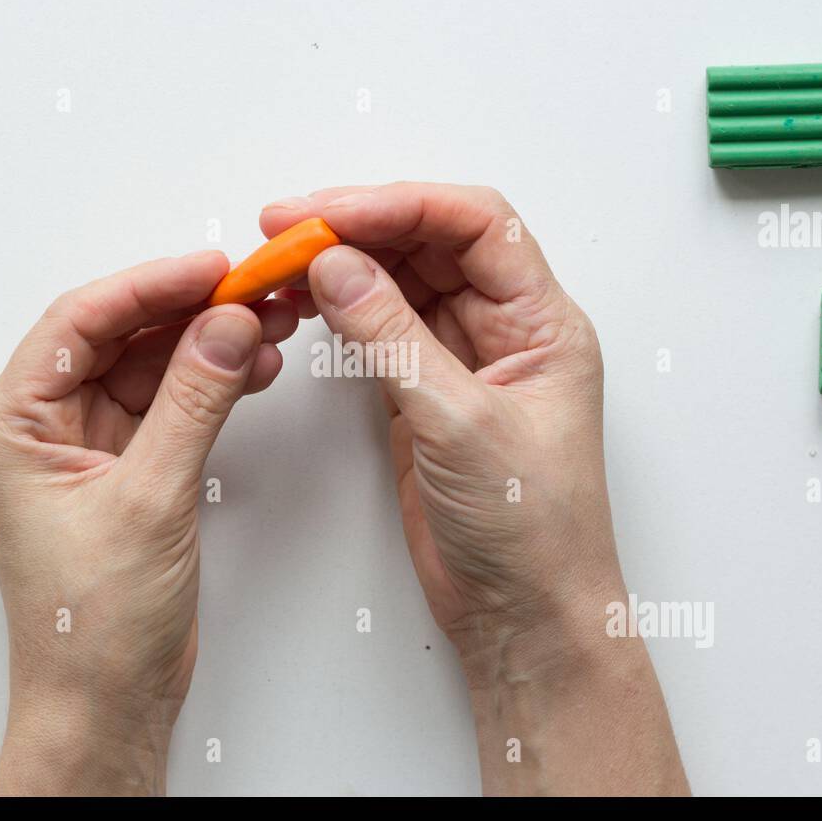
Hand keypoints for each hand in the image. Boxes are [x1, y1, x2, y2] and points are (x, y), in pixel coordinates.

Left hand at [0, 251, 295, 794]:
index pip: (80, 322)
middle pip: (119, 336)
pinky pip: (172, 404)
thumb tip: (225, 324)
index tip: (212, 267)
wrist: (106, 701)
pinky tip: (253, 368)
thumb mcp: (149, 498)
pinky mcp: (129, 469)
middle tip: (254, 289)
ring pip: (151, 367)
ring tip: (268, 324)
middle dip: (190, 310)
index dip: (150, 285)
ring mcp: (89, 447)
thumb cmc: (92, 624)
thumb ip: (192, 402)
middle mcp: (44, 427)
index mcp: (14, 424)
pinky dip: (214, 384)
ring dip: (209, 345)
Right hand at [262, 183, 688, 794]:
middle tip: (284, 227)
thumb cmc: (530, 531)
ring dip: (343, 267)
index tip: (329, 213)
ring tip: (279, 262)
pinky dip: (339, 313)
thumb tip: (337, 263)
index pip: (476, 226)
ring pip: (400, 285)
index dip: (401, 205)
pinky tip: (303, 303)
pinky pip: (379, 332)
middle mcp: (505, 332)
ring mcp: (461, 363)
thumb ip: (394, 337)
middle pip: (431, 245)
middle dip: (359, 227)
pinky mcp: (423, 397)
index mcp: (542, 324)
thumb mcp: (460, 423)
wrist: (524, 615)